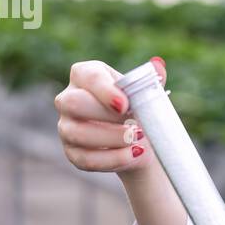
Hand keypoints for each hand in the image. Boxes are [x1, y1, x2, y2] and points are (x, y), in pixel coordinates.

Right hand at [54, 57, 165, 173]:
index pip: (87, 75)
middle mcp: (68, 99)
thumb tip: (157, 65)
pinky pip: (85, 159)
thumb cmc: (140, 110)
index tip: (126, 105)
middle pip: (72, 103)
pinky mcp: (72, 153)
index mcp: (86, 75)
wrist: (140, 142)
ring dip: (112, 139)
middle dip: (105, 115)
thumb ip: (150, 81)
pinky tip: (134, 154)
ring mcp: (66, 127)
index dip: (105, 90)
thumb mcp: (147, 94)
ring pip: (76, 133)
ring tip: (138, 139)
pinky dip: (113, 159)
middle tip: (134, 123)